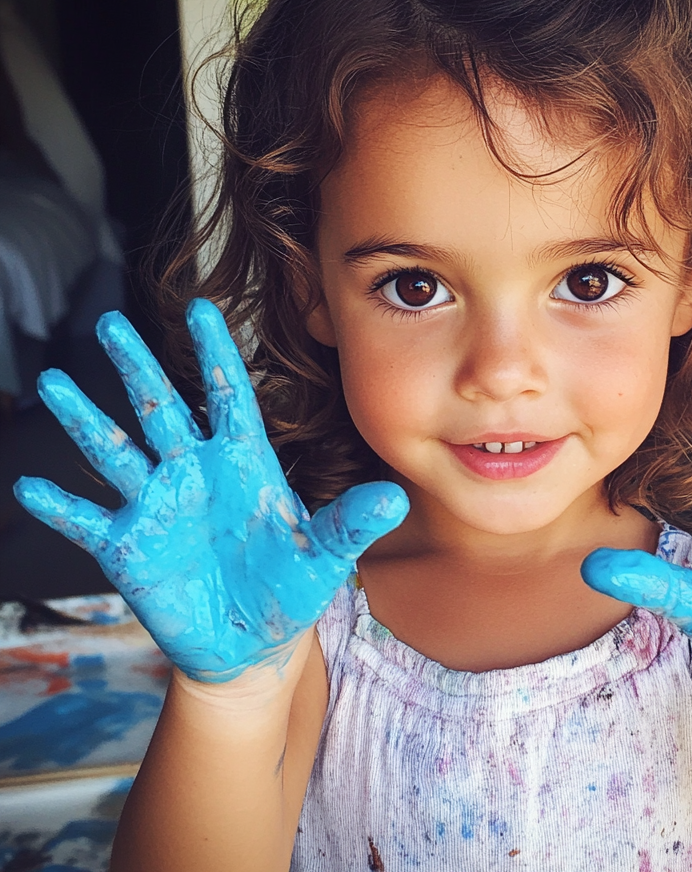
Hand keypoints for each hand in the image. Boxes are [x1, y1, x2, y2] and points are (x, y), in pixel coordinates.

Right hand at [14, 299, 407, 682]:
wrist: (252, 644)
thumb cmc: (291, 589)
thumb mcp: (325, 555)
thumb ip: (351, 523)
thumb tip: (395, 498)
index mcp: (245, 463)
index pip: (228, 396)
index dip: (214, 353)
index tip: (199, 307)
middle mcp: (196, 472)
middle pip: (161, 408)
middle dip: (137, 367)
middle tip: (109, 324)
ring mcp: (158, 506)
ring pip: (115, 452)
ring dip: (84, 420)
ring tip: (52, 383)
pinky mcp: (127, 547)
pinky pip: (87, 520)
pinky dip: (58, 506)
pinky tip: (28, 486)